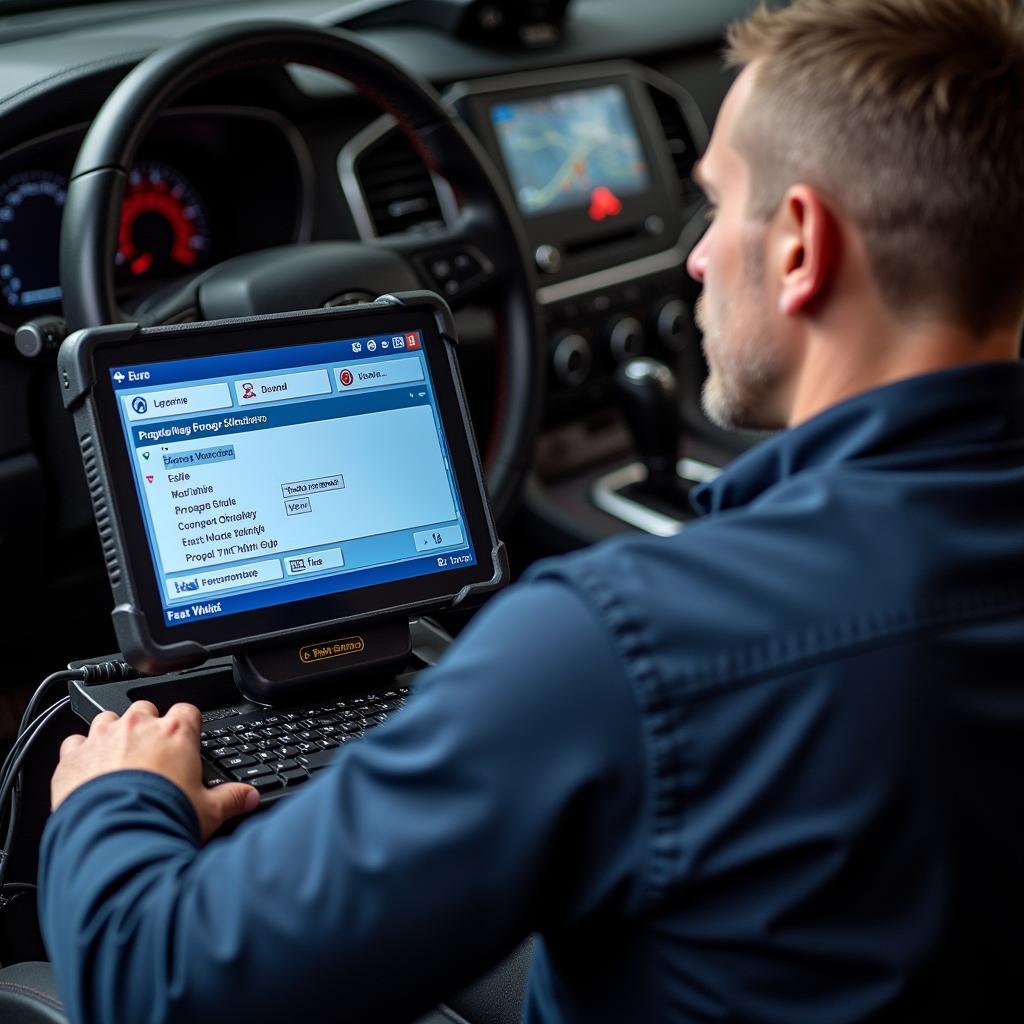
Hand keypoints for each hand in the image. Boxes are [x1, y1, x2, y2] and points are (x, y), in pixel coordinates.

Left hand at [51, 701, 260, 840]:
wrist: (116, 837)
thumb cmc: (163, 818)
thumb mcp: (209, 812)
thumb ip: (231, 799)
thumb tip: (250, 797)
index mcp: (175, 735)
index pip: (186, 711)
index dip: (187, 724)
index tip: (186, 738)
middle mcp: (138, 728)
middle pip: (145, 709)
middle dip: (148, 726)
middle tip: (152, 754)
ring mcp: (103, 739)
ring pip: (107, 719)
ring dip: (112, 734)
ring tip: (117, 759)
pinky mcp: (72, 758)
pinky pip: (74, 742)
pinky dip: (79, 754)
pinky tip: (85, 771)